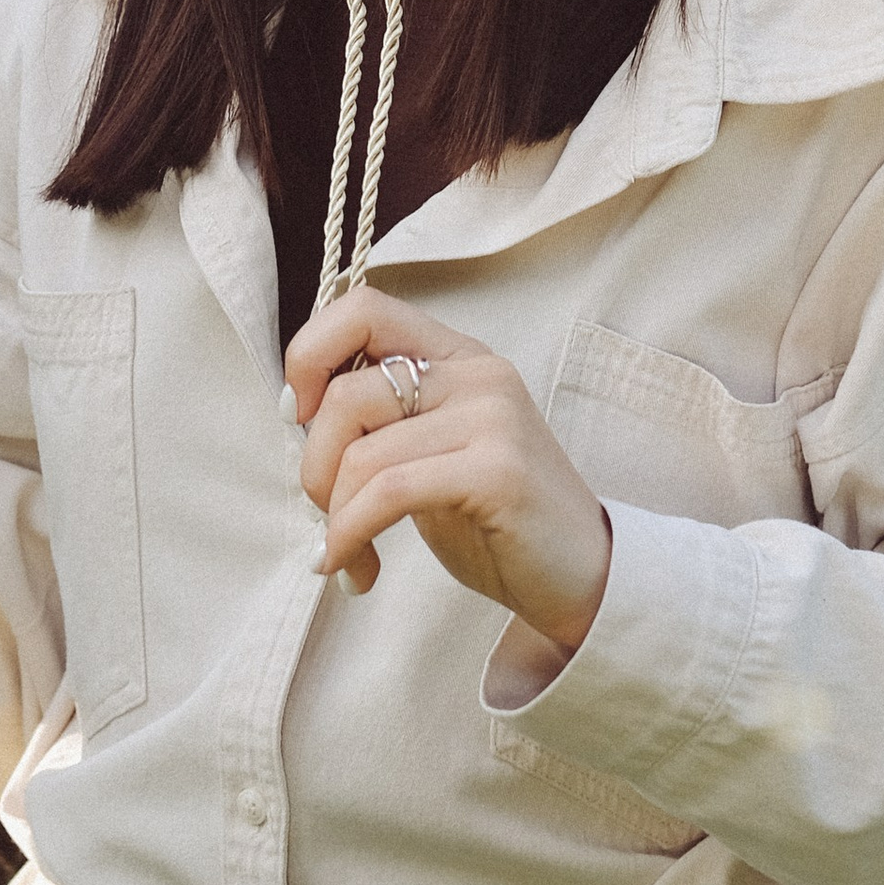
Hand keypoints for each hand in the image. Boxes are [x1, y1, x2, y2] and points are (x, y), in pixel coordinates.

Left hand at [284, 289, 611, 655]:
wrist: (584, 577)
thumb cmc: (497, 519)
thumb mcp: (434, 451)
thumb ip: (385, 421)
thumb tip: (299, 415)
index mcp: (458, 357)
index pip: (363, 307)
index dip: (310, 355)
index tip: (301, 416)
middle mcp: (477, 374)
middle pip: (346, 393)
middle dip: (313, 467)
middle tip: (323, 515)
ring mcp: (493, 418)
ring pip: (362, 452)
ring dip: (334, 516)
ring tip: (345, 554)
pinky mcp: (497, 471)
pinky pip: (389, 492)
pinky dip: (351, 535)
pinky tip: (354, 567)